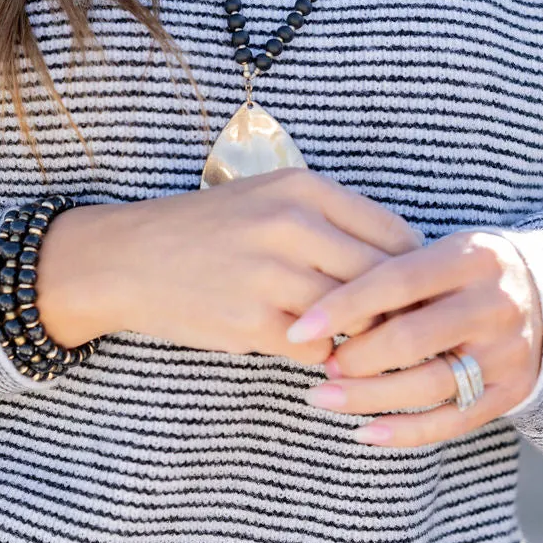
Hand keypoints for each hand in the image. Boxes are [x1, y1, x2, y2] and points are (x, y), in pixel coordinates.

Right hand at [36, 169, 422, 360]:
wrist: (125, 260)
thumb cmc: (206, 232)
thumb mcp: (268, 200)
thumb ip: (332, 223)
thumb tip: (404, 266)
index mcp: (303, 189)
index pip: (396, 234)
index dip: (416, 273)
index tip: (417, 295)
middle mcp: (291, 225)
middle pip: (383, 278)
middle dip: (396, 311)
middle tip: (400, 330)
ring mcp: (270, 274)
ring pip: (354, 318)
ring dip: (358, 338)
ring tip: (353, 343)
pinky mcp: (250, 321)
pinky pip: (315, 349)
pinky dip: (317, 354)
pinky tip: (301, 345)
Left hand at [286, 231, 542, 445]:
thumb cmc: (466, 273)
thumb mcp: (440, 252)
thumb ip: (392, 272)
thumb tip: (319, 311)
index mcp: (472, 257)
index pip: (397, 281)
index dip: (344, 306)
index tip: (300, 329)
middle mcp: (495, 303)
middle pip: (412, 338)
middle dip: (357, 357)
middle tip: (322, 365)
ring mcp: (507, 350)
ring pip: (429, 384)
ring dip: (369, 397)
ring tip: (325, 397)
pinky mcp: (512, 390)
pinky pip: (453, 420)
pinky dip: (405, 432)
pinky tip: (364, 433)